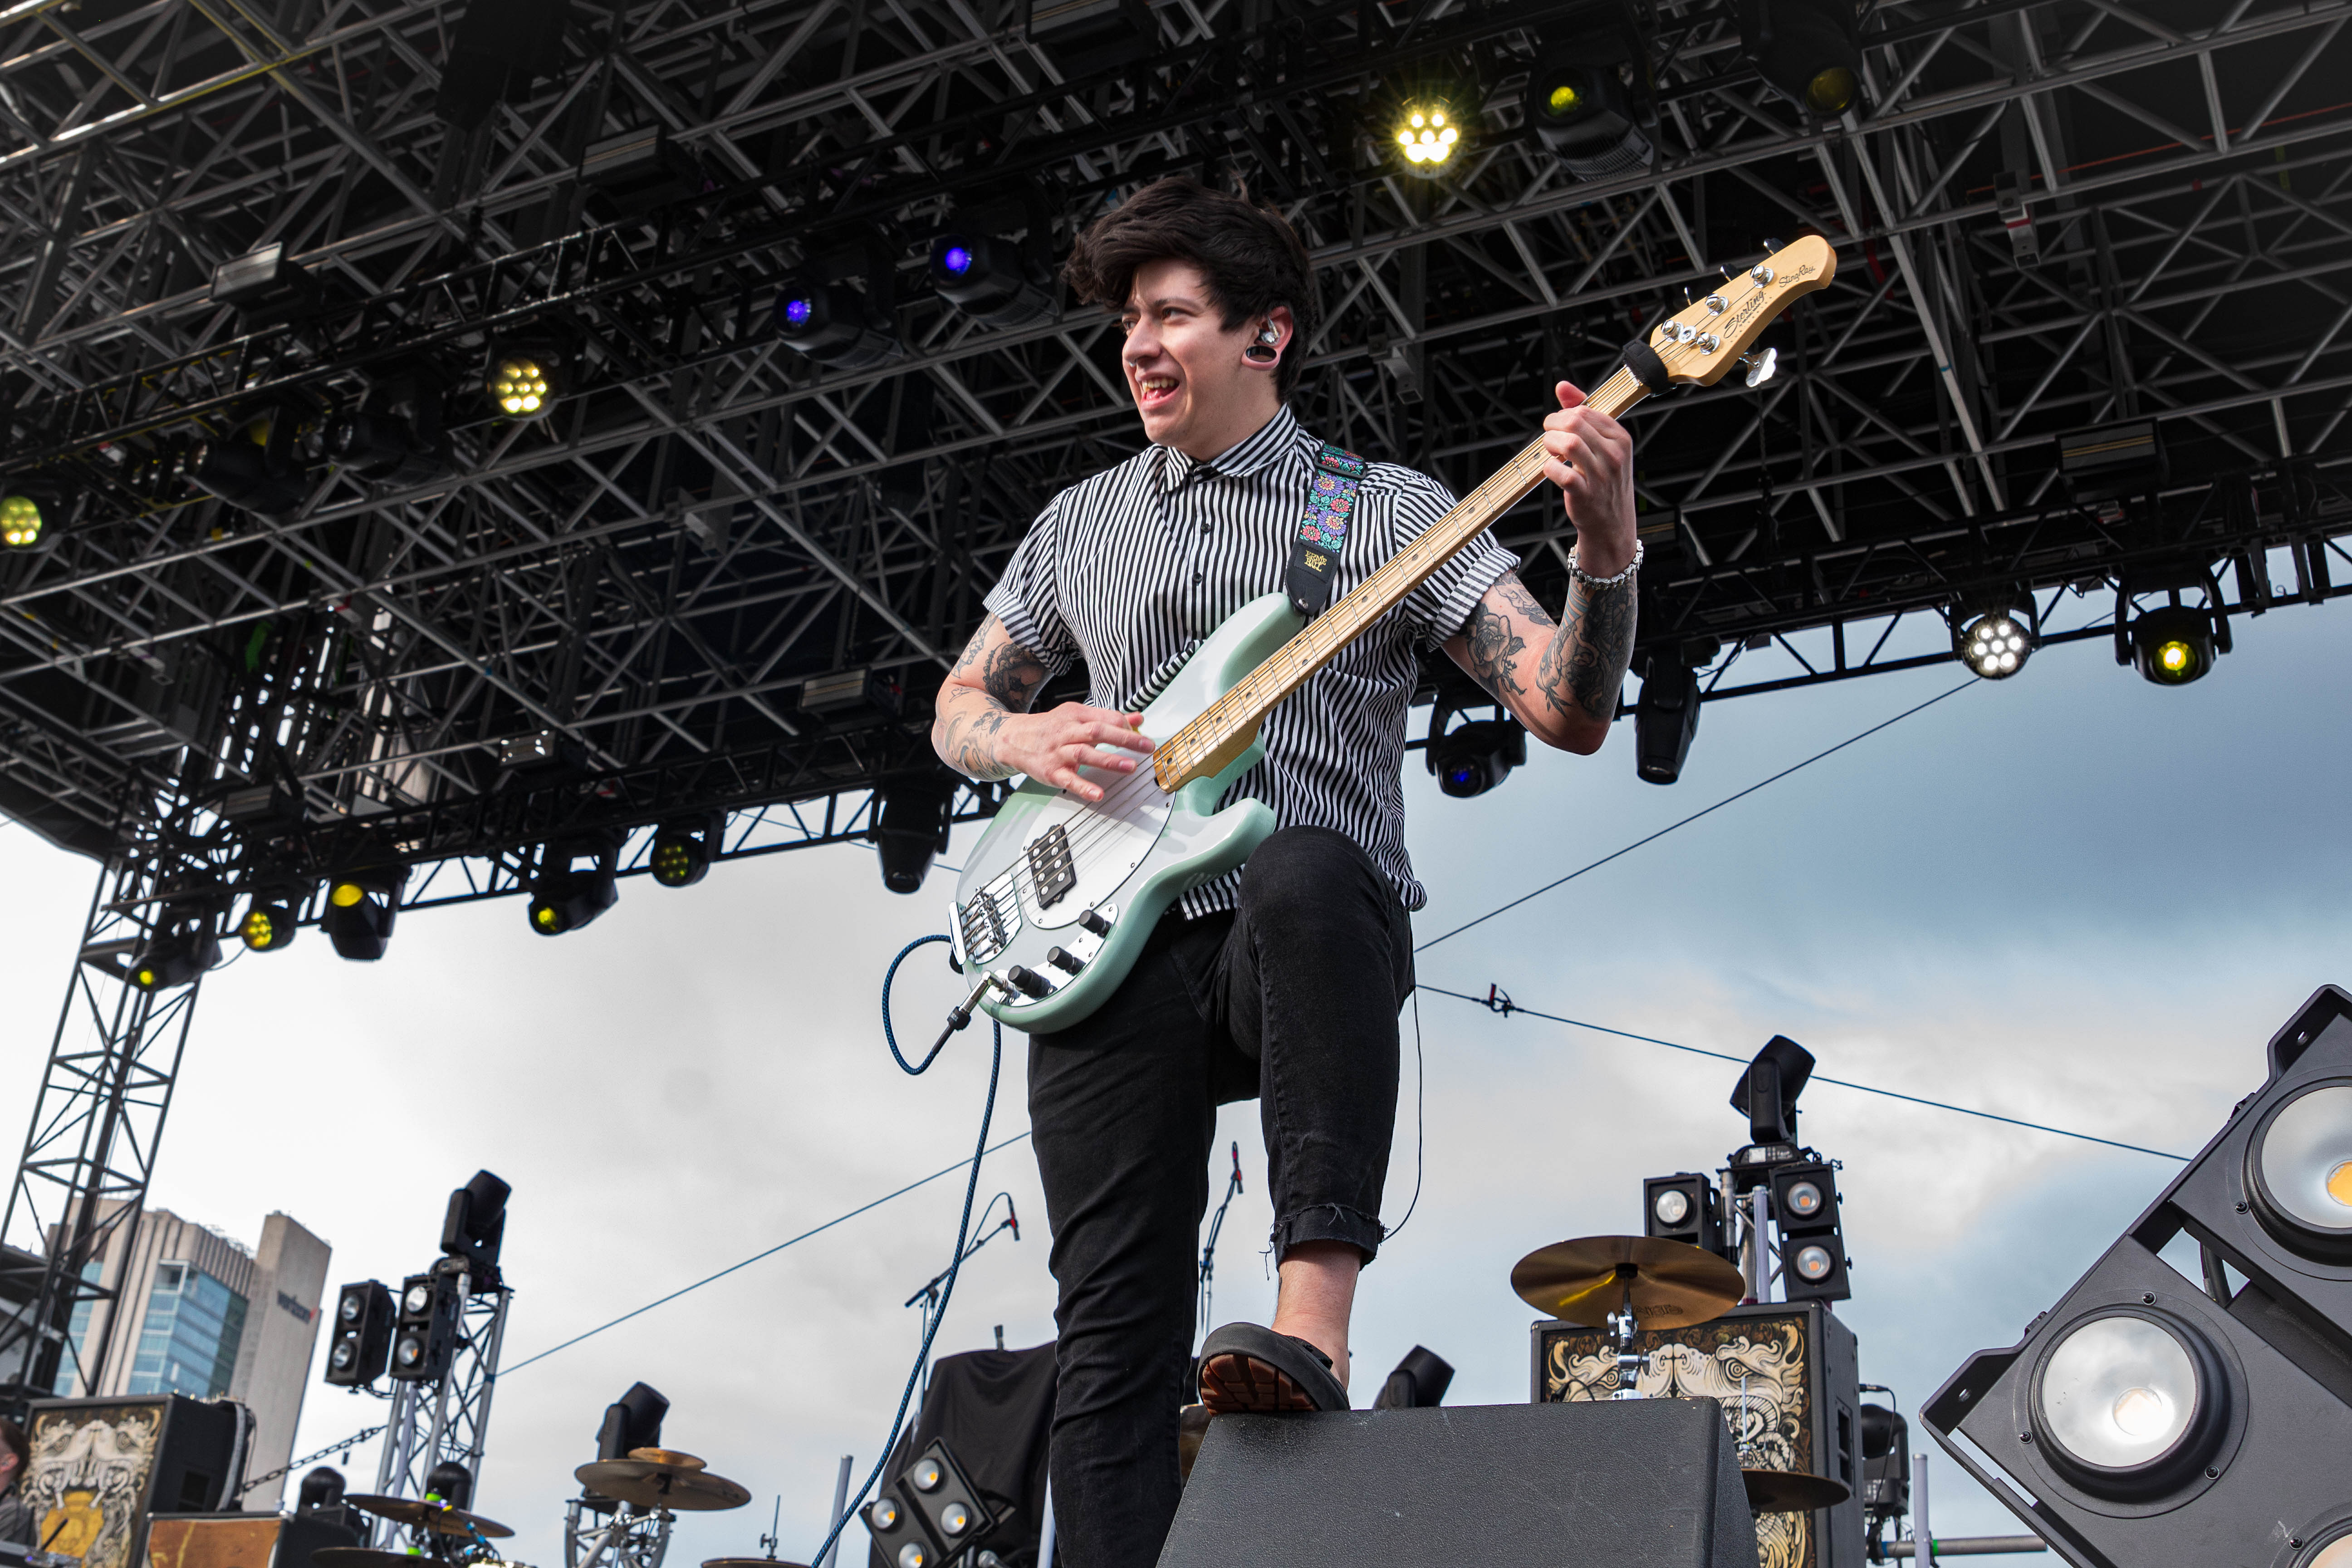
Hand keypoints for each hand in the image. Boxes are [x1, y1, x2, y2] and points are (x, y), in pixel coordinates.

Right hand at [996, 702, 1154, 800]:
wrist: (1013, 739)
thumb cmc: (1050, 728)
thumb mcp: (1077, 717)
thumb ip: (1108, 719)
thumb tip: (1138, 719)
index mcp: (1075, 715)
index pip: (1105, 717)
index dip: (1126, 726)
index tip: (1142, 735)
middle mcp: (1067, 732)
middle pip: (1098, 732)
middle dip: (1125, 739)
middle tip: (1147, 747)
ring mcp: (1058, 752)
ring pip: (1084, 753)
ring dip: (1109, 760)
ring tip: (1130, 766)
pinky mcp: (1051, 772)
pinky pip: (1069, 780)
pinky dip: (1084, 787)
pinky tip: (1098, 794)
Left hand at [1540, 380, 1636, 577]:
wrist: (1611, 524)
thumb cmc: (1603, 481)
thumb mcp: (1601, 444)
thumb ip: (1582, 413)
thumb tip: (1563, 386)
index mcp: (1620, 437)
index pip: (1585, 410)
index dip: (1562, 415)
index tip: (1558, 427)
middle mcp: (1614, 454)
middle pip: (1574, 422)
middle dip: (1553, 426)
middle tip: (1550, 439)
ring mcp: (1601, 475)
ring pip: (1569, 443)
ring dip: (1550, 444)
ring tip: (1551, 453)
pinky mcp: (1586, 494)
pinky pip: (1560, 473)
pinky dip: (1549, 468)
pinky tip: (1552, 471)